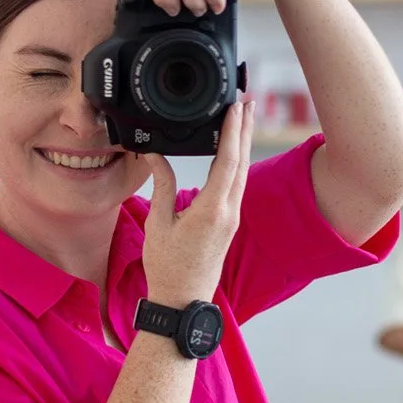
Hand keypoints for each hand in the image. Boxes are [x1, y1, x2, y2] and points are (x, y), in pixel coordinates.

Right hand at [140, 99, 254, 307]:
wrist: (182, 301)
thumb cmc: (167, 267)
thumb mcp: (159, 224)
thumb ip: (161, 186)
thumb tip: (155, 156)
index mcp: (212, 210)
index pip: (228, 161)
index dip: (233, 131)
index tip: (236, 107)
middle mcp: (228, 212)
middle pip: (241, 162)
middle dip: (245, 130)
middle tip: (247, 101)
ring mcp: (231, 218)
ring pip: (242, 174)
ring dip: (243, 144)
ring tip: (243, 119)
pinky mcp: (228, 224)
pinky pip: (236, 186)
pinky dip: (236, 163)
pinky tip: (233, 153)